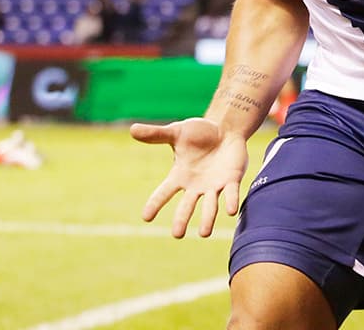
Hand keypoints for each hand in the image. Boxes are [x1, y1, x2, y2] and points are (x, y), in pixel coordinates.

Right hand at [130, 118, 247, 238]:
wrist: (224, 130)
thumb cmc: (198, 133)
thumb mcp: (176, 132)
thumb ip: (156, 134)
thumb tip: (131, 129)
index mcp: (180, 176)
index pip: (164, 192)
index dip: (155, 203)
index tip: (146, 217)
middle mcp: (196, 186)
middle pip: (187, 206)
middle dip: (182, 219)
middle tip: (177, 234)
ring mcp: (214, 186)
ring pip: (210, 206)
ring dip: (208, 219)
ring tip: (204, 233)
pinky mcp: (231, 180)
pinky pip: (231, 193)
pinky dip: (231, 201)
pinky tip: (231, 212)